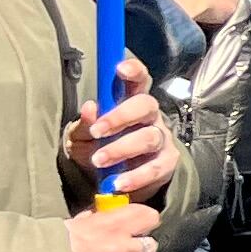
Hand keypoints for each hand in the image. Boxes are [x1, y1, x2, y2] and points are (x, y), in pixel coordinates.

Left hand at [64, 56, 177, 202]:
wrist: (115, 183)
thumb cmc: (99, 148)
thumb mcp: (83, 137)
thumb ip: (85, 125)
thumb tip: (90, 108)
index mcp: (131, 102)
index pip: (138, 80)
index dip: (133, 71)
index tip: (120, 68)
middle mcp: (150, 117)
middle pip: (145, 105)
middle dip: (121, 116)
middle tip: (97, 131)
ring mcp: (161, 139)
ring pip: (149, 137)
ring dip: (122, 149)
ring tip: (99, 161)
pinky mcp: (167, 163)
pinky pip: (155, 168)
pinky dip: (135, 176)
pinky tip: (117, 183)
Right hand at [67, 201, 160, 251]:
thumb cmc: (43, 248)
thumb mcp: (69, 225)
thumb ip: (90, 221)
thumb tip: (96, 217)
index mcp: (113, 227)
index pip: (149, 217)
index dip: (143, 221)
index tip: (137, 223)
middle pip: (150, 246)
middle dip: (138, 248)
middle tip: (123, 250)